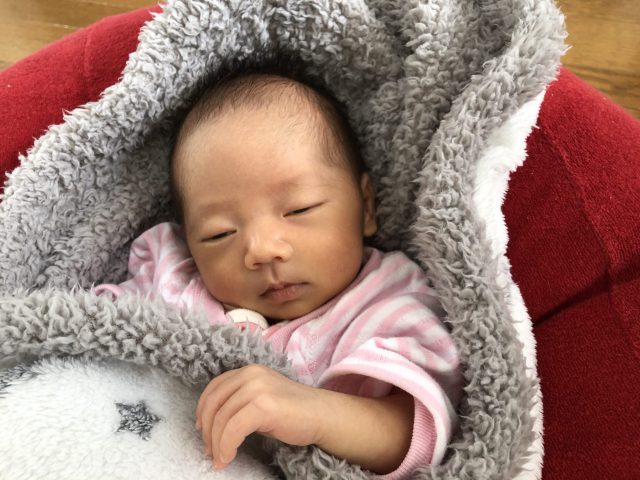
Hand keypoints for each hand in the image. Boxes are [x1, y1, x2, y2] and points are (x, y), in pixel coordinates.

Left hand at [195, 364, 325, 468]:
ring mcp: (258, 388)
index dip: (203, 410)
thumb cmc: (293, 412)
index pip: (214, 388)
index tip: (203, 431)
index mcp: (249, 371)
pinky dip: (226, 446)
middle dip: (208, 431)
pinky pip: (233, 429)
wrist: (322, 415)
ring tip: (220, 459)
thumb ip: (240, 401)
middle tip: (210, 451)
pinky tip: (229, 457)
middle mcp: (251, 374)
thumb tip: (213, 423)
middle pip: (214, 403)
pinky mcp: (264, 405)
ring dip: (217, 443)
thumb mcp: (262, 398)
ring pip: (222, 418)